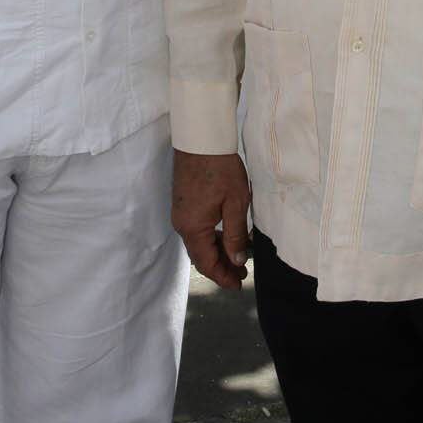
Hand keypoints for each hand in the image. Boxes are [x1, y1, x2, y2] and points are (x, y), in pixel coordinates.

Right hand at [172, 149, 250, 288]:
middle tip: (242, 273)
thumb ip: (235, 235)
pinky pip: (196, 229)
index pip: (206, 263)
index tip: (238, 284)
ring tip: (238, 257)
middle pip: (200, 255)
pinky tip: (226, 236)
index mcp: (193, 228)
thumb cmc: (220, 168)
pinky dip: (211, 238)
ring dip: (216, 252)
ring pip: (198, 242)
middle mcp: (182, 224)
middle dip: (220, 267)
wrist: (200, 138)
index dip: (222, 277)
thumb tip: (236, 260)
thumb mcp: (235, 203)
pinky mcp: (183, 203)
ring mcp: (180, 213)